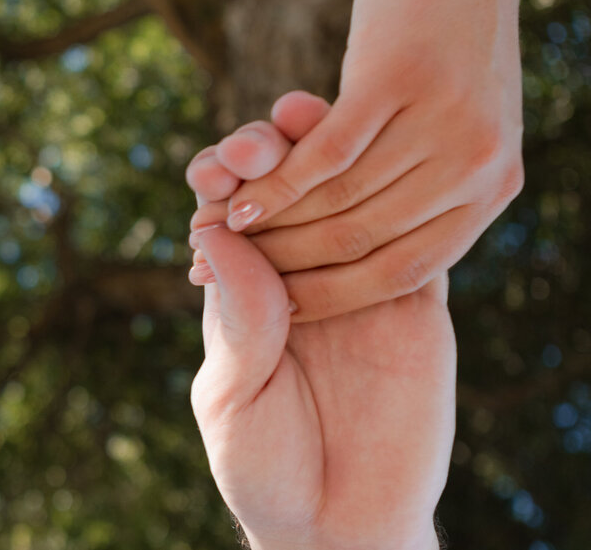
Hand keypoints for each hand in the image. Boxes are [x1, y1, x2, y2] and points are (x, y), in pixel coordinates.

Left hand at [188, 121, 453, 548]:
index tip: (211, 168)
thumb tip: (217, 235)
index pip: (229, 216)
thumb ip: (236, 322)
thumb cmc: (264, 464)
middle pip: (283, 193)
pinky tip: (382, 159)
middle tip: (256, 141)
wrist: (339, 522)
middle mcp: (296, 274)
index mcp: (242, 291)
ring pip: (344, 199)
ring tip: (304, 114)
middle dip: (265, 154)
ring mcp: (356, 280)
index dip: (219, 184)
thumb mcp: (232, 396)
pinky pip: (411, 239)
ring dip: (326, 155)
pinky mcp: (413, 300)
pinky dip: (397, 197)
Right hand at [204, 0, 526, 321]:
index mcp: (489, 192)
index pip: (400, 272)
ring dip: (270, 231)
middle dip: (283, 269)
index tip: (274, 314)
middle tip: (223, 277)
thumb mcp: (452, 136)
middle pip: (362, 241)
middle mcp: (476, 167)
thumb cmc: (444, 57)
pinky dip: (274, 188)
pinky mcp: (398, 80)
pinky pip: (324, 156)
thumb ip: (418, 194)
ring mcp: (442, 122)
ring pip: (337, 203)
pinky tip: (237, 203)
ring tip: (218, 243)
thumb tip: (357, 255)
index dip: (330, 298)